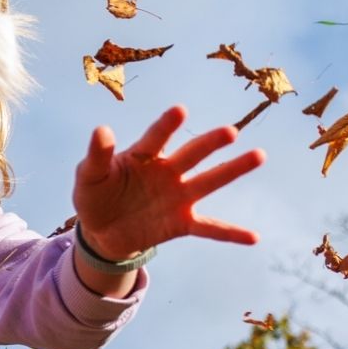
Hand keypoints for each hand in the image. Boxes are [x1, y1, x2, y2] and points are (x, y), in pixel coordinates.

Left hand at [72, 105, 264, 257]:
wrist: (100, 231)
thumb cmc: (95, 195)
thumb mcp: (88, 177)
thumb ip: (97, 156)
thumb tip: (101, 130)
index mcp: (144, 155)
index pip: (156, 138)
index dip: (166, 126)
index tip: (180, 111)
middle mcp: (167, 171)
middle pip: (192, 153)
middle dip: (210, 143)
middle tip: (230, 131)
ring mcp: (177, 196)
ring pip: (209, 181)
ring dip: (233, 170)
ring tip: (259, 155)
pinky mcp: (181, 223)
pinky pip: (210, 228)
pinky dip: (231, 234)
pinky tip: (254, 237)